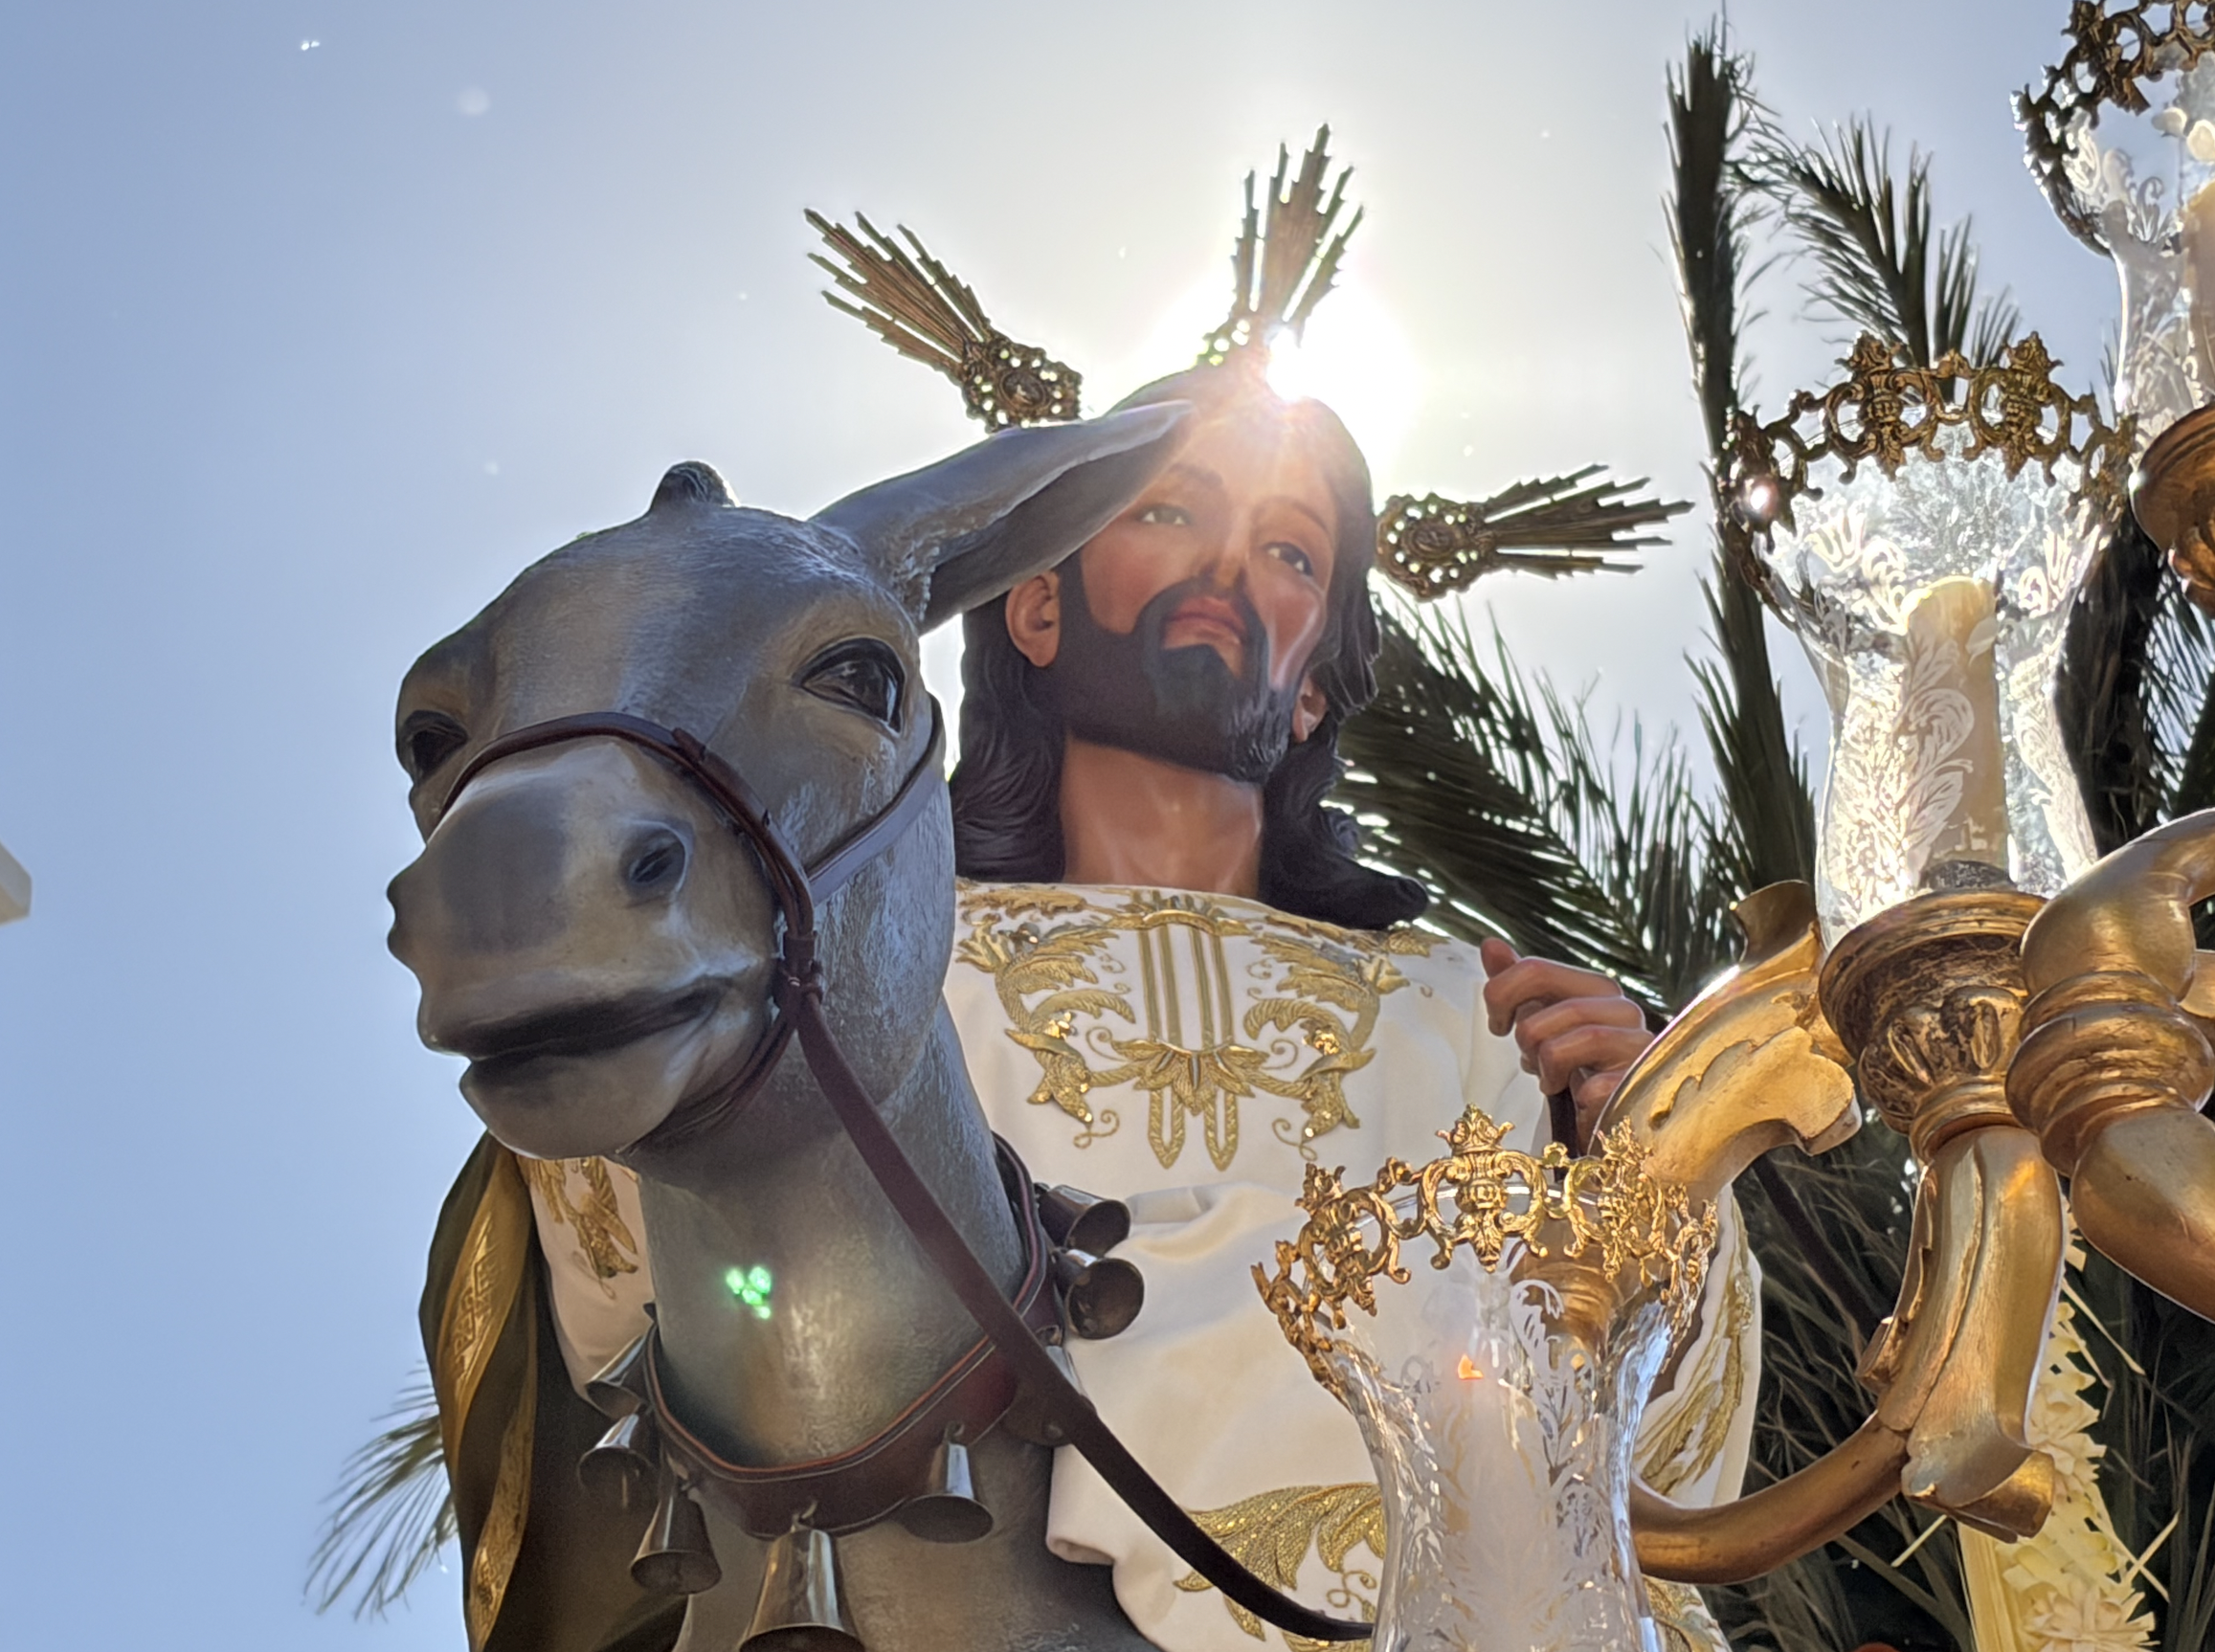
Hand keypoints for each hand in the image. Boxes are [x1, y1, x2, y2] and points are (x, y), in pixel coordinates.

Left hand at [1478, 939, 1653, 1150]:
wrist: (1611, 1115)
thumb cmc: (1573, 1065)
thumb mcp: (1541, 1022)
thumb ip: (1519, 986)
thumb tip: (1490, 945)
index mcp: (1596, 988)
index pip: (1536, 970)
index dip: (1501, 995)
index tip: (1498, 1025)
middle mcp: (1623, 1010)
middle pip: (1557, 1006)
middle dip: (1529, 1035)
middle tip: (1529, 1058)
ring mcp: (1637, 1048)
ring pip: (1575, 1041)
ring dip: (1547, 1065)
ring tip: (1550, 1080)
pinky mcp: (1641, 1086)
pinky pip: (1594, 1086)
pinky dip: (1576, 1095)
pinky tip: (1579, 1100)